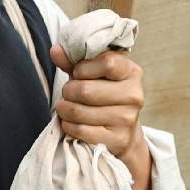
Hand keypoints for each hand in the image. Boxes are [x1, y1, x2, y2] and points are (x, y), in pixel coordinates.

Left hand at [52, 41, 153, 189]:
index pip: (107, 63)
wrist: (122, 132)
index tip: (78, 73)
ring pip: (80, 112)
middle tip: (67, 93)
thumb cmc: (103, 95)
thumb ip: (74, 61)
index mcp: (131, 72)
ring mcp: (128, 119)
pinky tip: (70, 122)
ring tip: (65, 108)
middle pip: (87, 90)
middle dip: (68, 91)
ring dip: (65, 109)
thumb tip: (55, 51)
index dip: (84, 68)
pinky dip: (68, 126)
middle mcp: (134, 95)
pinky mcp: (118, 139)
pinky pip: (81, 131)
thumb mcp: (92, 74)